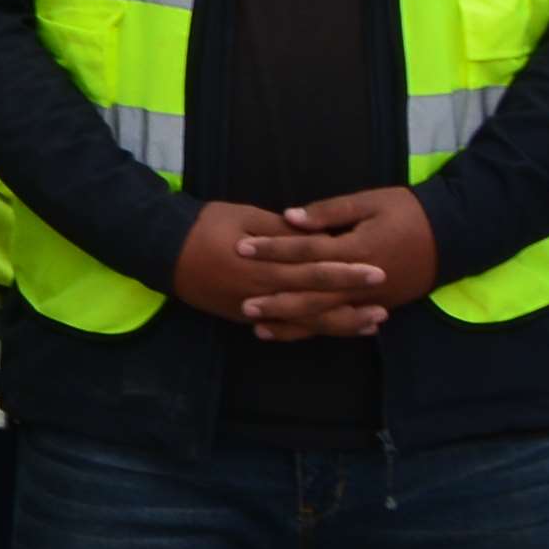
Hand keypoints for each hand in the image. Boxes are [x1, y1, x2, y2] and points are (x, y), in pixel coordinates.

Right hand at [171, 199, 390, 340]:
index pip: (314, 272)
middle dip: (352, 303)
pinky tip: (334, 329)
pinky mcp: (246, 317)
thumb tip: (317, 236)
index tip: (376, 272)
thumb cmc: (204, 227)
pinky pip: (285, 328)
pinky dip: (311, 330)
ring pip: (304, 322)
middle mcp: (262, 295)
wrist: (162, 251)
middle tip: (386, 305)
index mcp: (264, 267)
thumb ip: (281, 232)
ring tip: (372, 322)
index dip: (347, 273)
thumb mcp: (244, 218)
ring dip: (340, 324)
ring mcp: (254, 310)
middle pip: (315, 303)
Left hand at [253, 186, 447, 330]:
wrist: (454, 236)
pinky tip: (292, 331)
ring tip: (256, 326)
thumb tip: (290, 217)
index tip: (242, 247)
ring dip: (290, 322)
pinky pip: (340, 322)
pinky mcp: (376, 307)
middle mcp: (360, 281)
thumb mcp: (370, 201)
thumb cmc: (409, 212)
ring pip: (323, 316)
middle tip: (241, 302)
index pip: (305, 250)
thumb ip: (329, 211)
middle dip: (275, 298)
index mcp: (356, 249)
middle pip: (310, 293)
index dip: (272, 249)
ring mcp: (370, 299)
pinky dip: (315, 329)